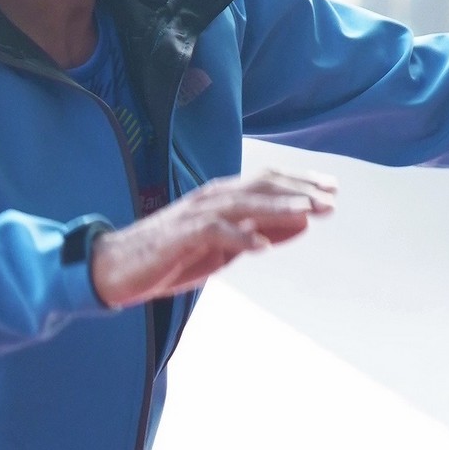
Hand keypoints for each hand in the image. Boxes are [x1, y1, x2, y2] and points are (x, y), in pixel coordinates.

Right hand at [90, 167, 336, 306]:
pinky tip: (261, 246)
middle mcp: (210, 199)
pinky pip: (213, 233)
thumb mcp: (224, 247)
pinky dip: (238, 238)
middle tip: (330, 199)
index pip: (267, 182)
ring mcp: (194, 216)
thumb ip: (260, 232)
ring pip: (241, 205)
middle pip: (260, 187)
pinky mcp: (179, 237)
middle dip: (297, 192)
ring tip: (306, 213)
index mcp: (221, 198)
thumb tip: (303, 224)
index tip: (332, 188)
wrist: (116, 268)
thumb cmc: (170, 256)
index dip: (300, 183)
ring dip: (275, 209)